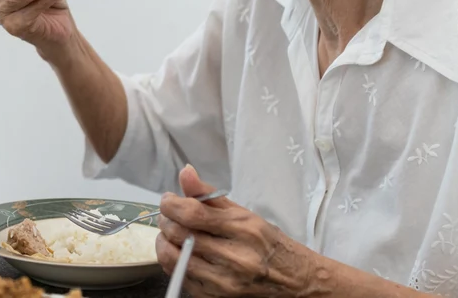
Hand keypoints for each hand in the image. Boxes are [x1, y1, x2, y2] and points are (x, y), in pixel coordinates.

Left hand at [158, 165, 317, 296]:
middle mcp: (234, 258)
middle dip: (166, 221)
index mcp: (243, 230)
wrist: (293, 280)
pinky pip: (180, 277)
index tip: (168, 200)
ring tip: (171, 233)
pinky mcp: (215, 297)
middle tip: (169, 215)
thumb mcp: (245, 214)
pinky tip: (181, 252)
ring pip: (174, 258)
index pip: (192, 214)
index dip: (171, 204)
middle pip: (180, 235)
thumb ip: (210, 194)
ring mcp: (223, 282)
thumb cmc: (268, 244)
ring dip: (164, 241)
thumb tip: (185, 172)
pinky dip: (173, 261)